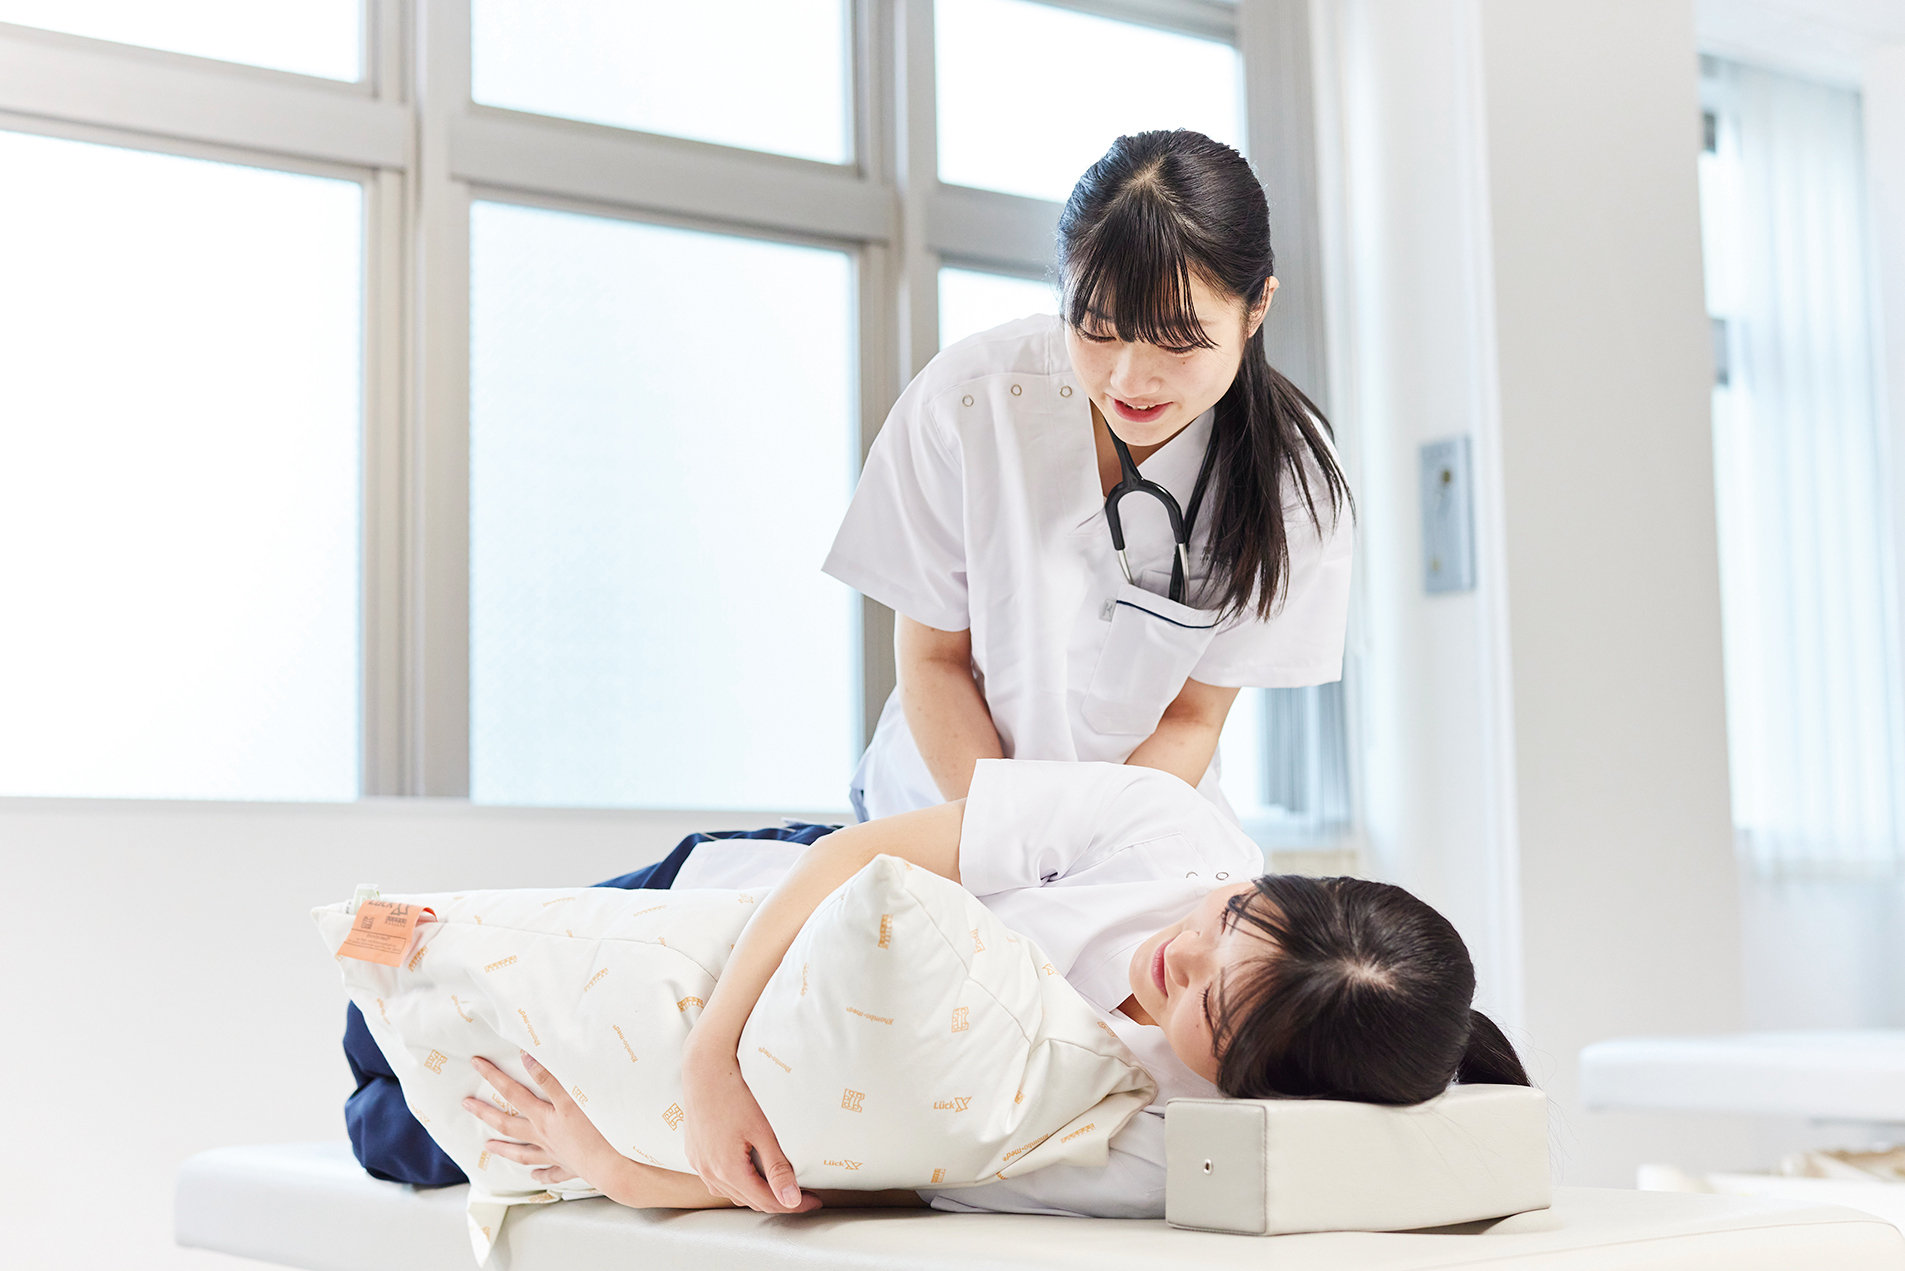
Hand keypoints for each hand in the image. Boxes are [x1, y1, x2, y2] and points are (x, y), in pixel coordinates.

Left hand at [464, 1052, 621, 1188]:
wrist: (613, 1167)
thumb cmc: (596, 1132)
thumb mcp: (573, 1098)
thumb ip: (550, 1078)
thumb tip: (527, 1058)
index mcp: (544, 1118)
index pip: (513, 1094)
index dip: (494, 1077)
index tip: (476, 1064)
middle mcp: (544, 1137)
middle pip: (508, 1125)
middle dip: (486, 1113)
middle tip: (467, 1105)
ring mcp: (554, 1155)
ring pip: (522, 1153)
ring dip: (504, 1148)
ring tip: (487, 1146)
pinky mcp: (570, 1168)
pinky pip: (551, 1173)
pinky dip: (540, 1175)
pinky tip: (533, 1176)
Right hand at [680, 1037, 815, 1213]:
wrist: (704, 1069)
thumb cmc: (735, 1094)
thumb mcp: (762, 1132)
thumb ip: (777, 1168)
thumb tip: (791, 1200)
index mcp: (728, 1170)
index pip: (767, 1201)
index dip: (793, 1204)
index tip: (813, 1201)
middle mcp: (709, 1172)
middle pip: (749, 1200)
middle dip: (777, 1200)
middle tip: (802, 1193)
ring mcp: (698, 1164)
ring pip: (732, 1192)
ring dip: (755, 1193)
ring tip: (778, 1184)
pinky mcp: (694, 1153)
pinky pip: (717, 1180)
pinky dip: (736, 1182)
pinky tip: (748, 1172)